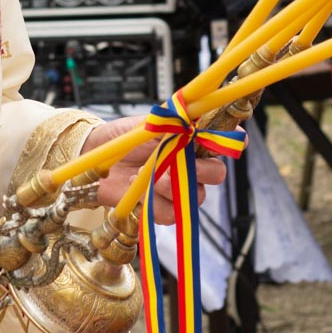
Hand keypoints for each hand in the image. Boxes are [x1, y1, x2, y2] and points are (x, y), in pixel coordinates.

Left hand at [82, 115, 230, 223]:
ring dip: (169, 185)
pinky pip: (171, 213)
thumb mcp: (148, 124)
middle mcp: (191, 167)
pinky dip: (152, 201)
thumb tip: (194, 119)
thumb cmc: (124, 137)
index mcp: (192, 142)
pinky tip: (137, 188)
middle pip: (216, 174)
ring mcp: (178, 189)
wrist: (97, 158)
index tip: (235, 138)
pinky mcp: (162, 209)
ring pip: (195, 196)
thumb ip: (173, 124)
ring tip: (145, 173)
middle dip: (201, 170)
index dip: (231, 141)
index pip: (223, 142)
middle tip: (179, 163)